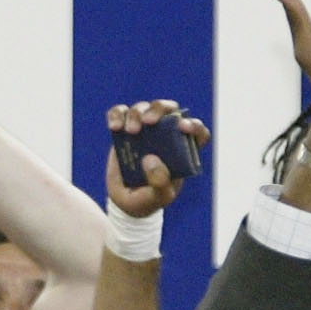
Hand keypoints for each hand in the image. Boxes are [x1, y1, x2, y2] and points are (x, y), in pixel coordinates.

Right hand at [103, 100, 205, 218]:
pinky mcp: (124, 131)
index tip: (183, 128)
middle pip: (169, 109)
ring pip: (144, 107)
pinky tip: (114, 127)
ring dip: (137, 113)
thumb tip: (150, 159)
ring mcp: (145, 131)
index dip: (193, 125)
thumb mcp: (160, 197)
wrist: (125, 201)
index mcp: (183, 149)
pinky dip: (117, 115)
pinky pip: (120, 113)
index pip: (196, 130)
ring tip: (130, 131)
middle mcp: (166, 134)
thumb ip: (160, 182)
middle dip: (160, 110)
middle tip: (149, 122)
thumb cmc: (149, 198)